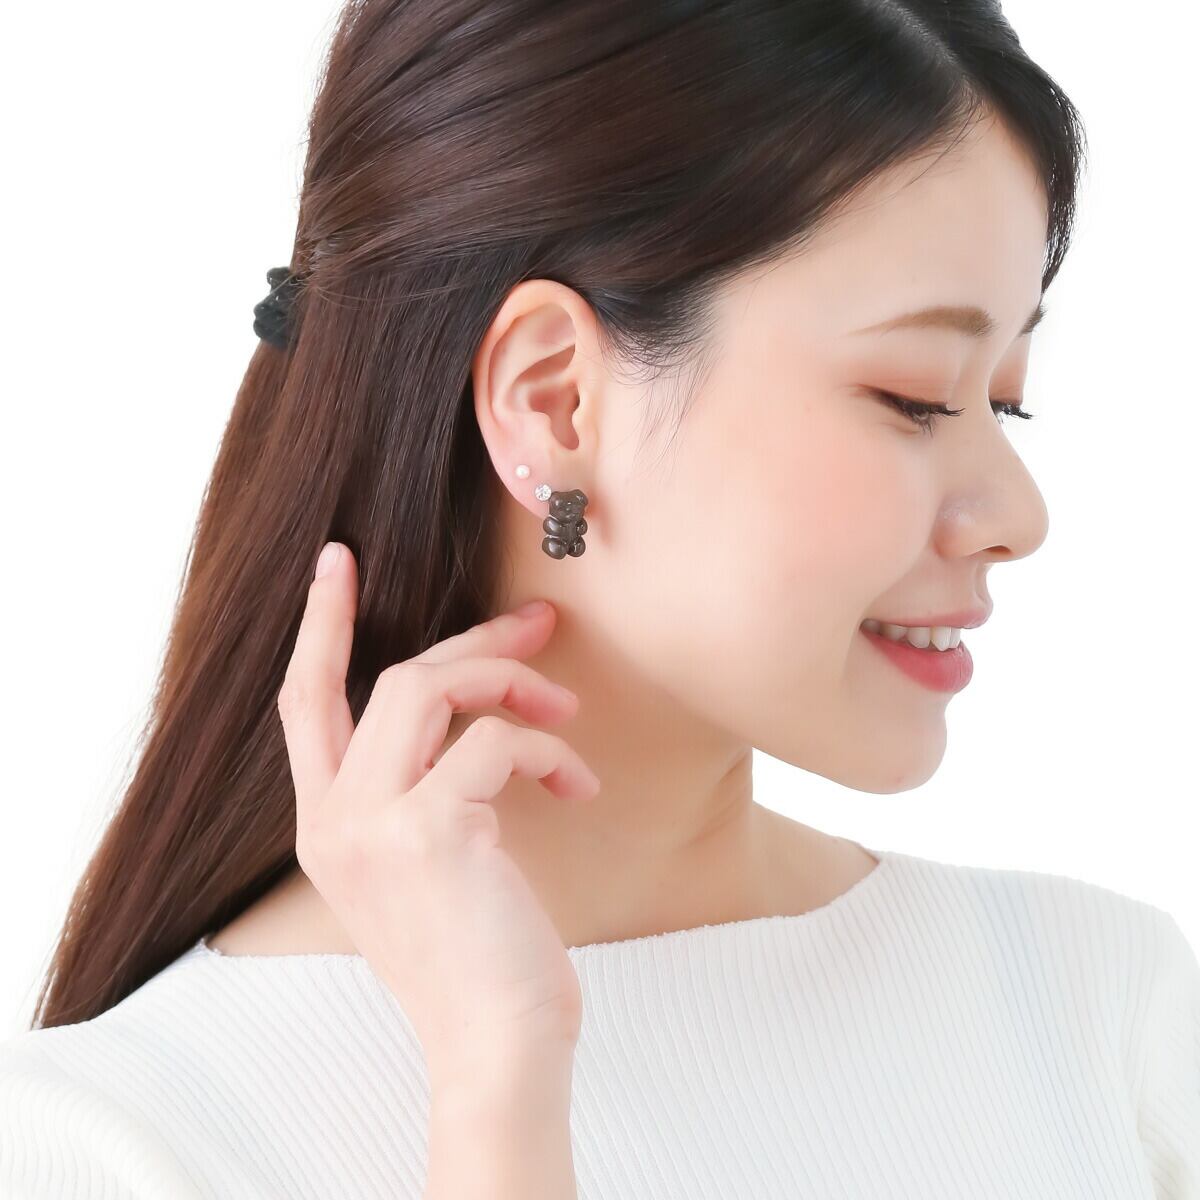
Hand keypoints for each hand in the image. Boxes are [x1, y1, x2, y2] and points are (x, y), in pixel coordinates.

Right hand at [277, 541, 600, 1080]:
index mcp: (325, 825)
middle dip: (473, 643)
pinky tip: (578, 784)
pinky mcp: (428, 828)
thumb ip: (421, 791)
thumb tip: (475, 716)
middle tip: (538, 624)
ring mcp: (372, 822)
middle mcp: (333, 818)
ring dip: (512, 682)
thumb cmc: (476, 953)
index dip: (319, 625)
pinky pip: (493, 741)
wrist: (494, 1042)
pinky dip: (546, 748)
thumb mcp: (425, 865)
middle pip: (389, 678)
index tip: (337, 561)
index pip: (303, 702)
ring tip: (565, 709)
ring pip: (430, 687)